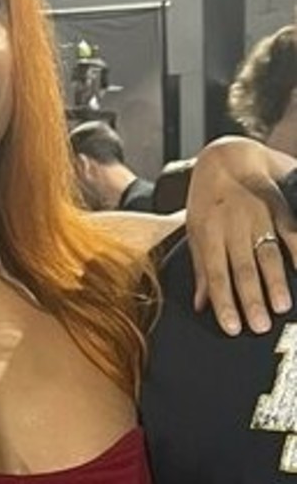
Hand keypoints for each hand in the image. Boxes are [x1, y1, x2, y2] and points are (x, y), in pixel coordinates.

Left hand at [186, 138, 296, 333]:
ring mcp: (259, 213)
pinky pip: (292, 228)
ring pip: (268, 252)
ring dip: (275, 281)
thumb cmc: (208, 201)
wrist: (226, 156)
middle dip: (252, 299)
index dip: (224, 302)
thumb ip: (201, 269)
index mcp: (210, 233)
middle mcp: (234, 224)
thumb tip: (202, 305)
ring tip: (282, 307)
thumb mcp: (196, 231)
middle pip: (244, 267)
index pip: (216, 274)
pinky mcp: (280, 201)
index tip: (232, 328)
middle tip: (260, 326)